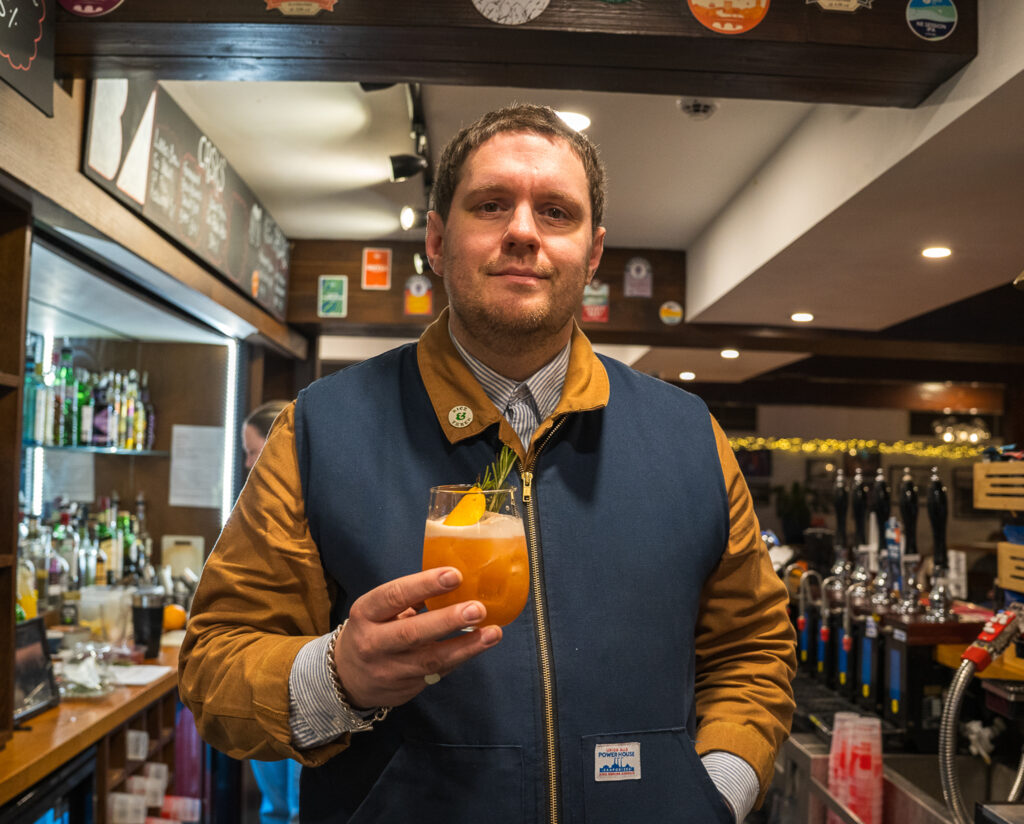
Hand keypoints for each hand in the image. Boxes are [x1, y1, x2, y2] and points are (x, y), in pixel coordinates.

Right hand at [334, 567, 502, 708]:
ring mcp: (389, 670)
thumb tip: (454, 579)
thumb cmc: (373, 630)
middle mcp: (373, 643)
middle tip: (478, 609)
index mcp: (366, 613)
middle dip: (448, 620)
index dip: (425, 585)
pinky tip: (480, 645)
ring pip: (431, 659)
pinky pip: (438, 671)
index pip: (394, 596)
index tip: (455, 575)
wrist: (348, 678)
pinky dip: (461, 657)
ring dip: (466, 646)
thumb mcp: (379, 610)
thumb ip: (409, 598)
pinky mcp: (405, 689)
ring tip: (493, 633)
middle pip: (412, 633)